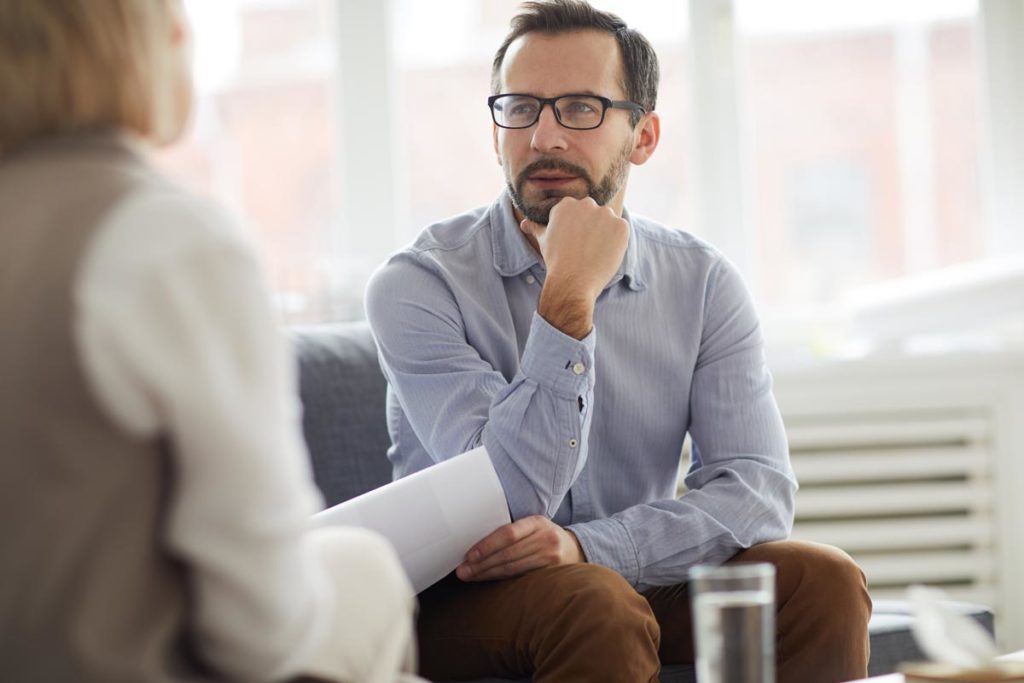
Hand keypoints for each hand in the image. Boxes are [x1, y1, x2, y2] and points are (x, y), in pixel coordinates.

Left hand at [455, 515, 585, 581]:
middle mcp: (546, 538)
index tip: (469, 555)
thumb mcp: (533, 526)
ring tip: (470, 576)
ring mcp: (551, 557)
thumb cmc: (543, 537)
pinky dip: (501, 579)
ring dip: (487, 574)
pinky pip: (520, 577)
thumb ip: (512, 531)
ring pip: (512, 568)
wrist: (575, 549)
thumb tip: (475, 543)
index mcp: (537, 522)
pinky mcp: (552, 573)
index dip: (487, 545)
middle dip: (482, 564)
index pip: (508, 533)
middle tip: (462, 571)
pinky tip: (487, 579)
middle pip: (508, 553)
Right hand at [521, 197, 628, 338]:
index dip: (577, 227)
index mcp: (566, 204)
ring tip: (595, 252)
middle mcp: (586, 204)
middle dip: (591, 227)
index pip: (577, 210)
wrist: (573, 281)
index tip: (575, 241)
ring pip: (608, 221)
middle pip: (593, 212)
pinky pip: (621, 230)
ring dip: (605, 232)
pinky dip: (617, 241)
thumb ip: (536, 228)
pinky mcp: (621, 226)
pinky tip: (605, 253)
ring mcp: (606, 214)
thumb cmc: (556, 261)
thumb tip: (524, 223)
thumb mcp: (543, 241)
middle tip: (585, 247)